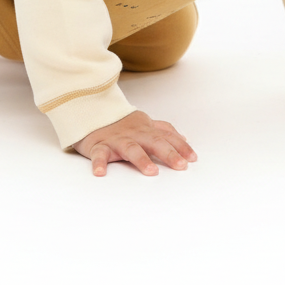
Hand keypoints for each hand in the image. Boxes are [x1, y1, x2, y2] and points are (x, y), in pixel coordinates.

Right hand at [73, 110, 196, 176]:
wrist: (91, 111)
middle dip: (169, 153)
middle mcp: (134, 134)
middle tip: (180, 166)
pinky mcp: (98, 146)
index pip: (167, 137)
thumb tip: (184, 138)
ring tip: (151, 171)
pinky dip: (99, 163)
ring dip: (141, 159)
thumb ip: (164, 130)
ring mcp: (116, 140)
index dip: (181, 147)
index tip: (193, 158)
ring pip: (130, 149)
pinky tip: (100, 173)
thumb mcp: (144, 123)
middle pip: (154, 142)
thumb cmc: (120, 123)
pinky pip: (99, 155)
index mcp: (146, 130)